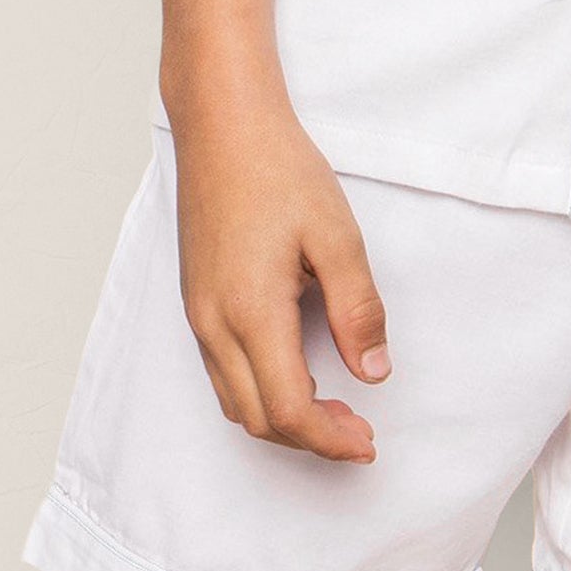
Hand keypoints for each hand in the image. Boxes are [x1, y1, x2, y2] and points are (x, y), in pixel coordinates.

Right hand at [167, 90, 391, 461]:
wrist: (223, 127)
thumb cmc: (278, 170)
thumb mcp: (337, 236)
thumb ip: (358, 310)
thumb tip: (373, 372)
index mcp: (252, 312)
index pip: (288, 409)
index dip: (330, 439)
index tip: (366, 443)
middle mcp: (215, 324)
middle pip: (258, 418)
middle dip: (310, 439)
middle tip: (359, 433)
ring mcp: (199, 315)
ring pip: (235, 401)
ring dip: (283, 419)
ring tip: (334, 409)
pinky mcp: (196, 301)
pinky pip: (221, 373)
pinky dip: (259, 392)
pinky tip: (295, 373)